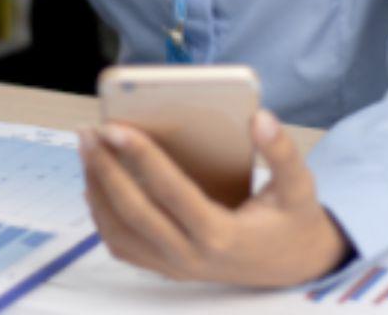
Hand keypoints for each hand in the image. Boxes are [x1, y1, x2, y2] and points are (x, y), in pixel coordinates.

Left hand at [78, 109, 349, 286]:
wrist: (295, 267)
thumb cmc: (293, 220)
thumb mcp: (300, 186)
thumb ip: (282, 152)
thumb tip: (261, 119)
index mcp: (223, 235)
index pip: (171, 192)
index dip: (140, 158)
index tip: (115, 127)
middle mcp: (193, 257)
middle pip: (134, 213)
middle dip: (105, 169)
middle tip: (88, 131)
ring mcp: (176, 267)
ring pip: (120, 232)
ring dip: (97, 189)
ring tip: (87, 149)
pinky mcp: (167, 268)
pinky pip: (123, 245)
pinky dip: (101, 214)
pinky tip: (95, 181)